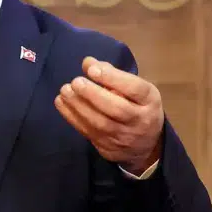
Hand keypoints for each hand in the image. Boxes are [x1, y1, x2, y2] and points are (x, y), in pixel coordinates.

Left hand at [54, 56, 163, 174]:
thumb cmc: (139, 108)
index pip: (134, 89)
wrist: (145, 147)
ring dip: (79, 106)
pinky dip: (72, 117)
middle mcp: (140, 120)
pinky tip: (62, 103)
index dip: (112, 78)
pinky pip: (88, 132)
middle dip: (93, 94)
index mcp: (150, 100)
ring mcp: (124, 137)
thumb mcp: (137, 89)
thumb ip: (114, 75)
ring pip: (100, 123)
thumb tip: (88, 63)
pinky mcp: (108, 148)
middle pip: (116, 108)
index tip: (92, 69)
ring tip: (65, 91)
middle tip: (76, 82)